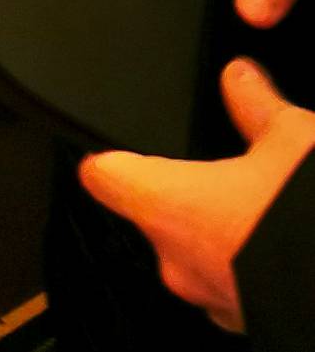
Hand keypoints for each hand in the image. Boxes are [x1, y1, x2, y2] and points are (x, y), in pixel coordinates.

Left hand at [80, 60, 314, 332]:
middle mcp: (180, 261)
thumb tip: (238, 78)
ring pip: (197, 253)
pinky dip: (249, 264)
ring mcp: (216, 300)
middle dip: (185, 193)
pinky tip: (281, 242)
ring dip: (219, 231)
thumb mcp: (290, 140)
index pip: (106, 177)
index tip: (111, 151)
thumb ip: (255, 106)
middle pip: (156, 214)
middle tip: (216, 169)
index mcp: (169, 206)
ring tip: (259, 205)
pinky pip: (234, 285)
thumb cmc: (310, 221)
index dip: (109, 160)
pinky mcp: (252, 322)